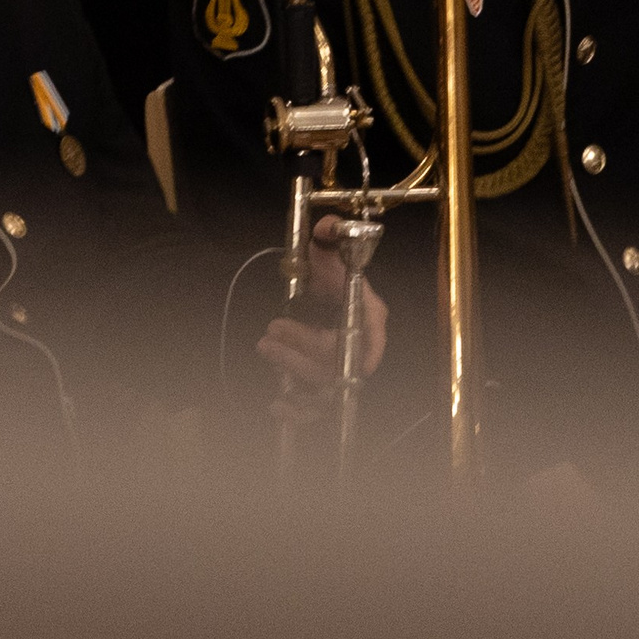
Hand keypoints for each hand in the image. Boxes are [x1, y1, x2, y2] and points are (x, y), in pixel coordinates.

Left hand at [255, 222, 387, 411]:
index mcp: (370, 315)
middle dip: (302, 347)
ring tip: (266, 345)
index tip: (336, 348)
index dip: (365, 351)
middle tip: (271, 330)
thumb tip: (328, 225)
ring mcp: (343, 369)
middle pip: (338, 360)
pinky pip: (316, 411)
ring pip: (323, 383)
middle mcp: (361, 346)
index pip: (372, 339)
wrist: (322, 292)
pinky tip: (276, 404)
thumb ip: (330, 233)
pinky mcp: (325, 385)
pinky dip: (297, 413)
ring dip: (293, 368)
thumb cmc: (329, 271)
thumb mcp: (328, 248)